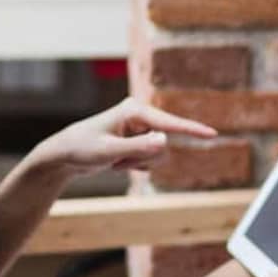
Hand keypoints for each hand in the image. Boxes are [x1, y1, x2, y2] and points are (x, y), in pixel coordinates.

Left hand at [30, 97, 217, 176]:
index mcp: (135, 111)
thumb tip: (165, 141)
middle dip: (143, 158)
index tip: (213, 134)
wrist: (64, 156)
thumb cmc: (82, 149)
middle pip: (163, 145)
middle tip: (118, 160)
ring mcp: (140, 130)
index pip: (169, 123)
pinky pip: (150, 159)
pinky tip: (116, 162)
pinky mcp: (138, 141)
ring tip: (116, 161)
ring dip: (139, 163)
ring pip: (159, 155)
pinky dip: (135, 165)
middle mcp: (140, 117)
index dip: (192, 130)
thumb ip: (138, 148)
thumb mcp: (109, 152)